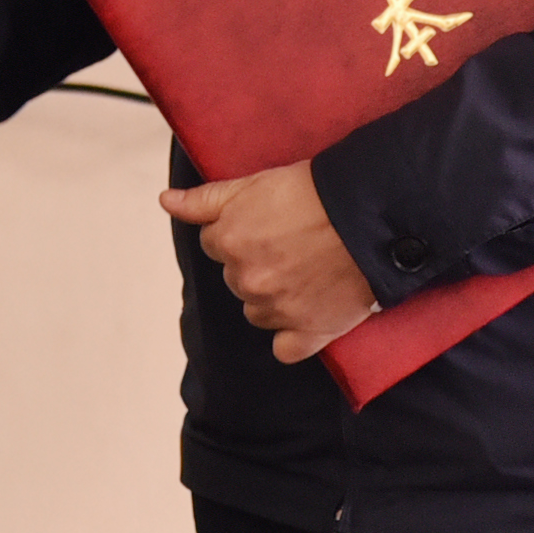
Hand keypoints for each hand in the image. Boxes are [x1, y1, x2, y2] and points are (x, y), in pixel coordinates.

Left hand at [159, 163, 377, 363]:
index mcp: (228, 241)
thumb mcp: (252, 184)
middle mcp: (246, 279)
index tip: (268, 224)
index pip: (216, 243)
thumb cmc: (313, 192)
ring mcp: (276, 309)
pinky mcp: (308, 333)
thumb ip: (204, 199)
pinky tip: (308, 313)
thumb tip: (165, 202)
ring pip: (257, 311)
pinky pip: (285, 348)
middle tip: (292, 243)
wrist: (368, 215)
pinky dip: (293, 336)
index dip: (241, 231)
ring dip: (273, 297)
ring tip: (307, 270)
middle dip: (256, 263)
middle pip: (236, 277)